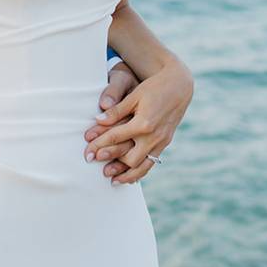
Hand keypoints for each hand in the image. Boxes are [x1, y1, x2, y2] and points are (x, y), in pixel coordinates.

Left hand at [85, 61, 192, 183]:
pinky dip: (140, 171)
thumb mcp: (134, 95)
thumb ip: (116, 111)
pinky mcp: (165, 143)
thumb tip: (98, 120)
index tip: (87, 152)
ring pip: (142, 166)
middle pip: (129, 157)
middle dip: (110, 162)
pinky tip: (130, 177)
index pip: (115, 137)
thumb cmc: (153, 87)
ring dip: (126, 175)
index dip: (98, 144)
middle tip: (95, 163)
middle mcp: (153, 136)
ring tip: (112, 180)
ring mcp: (161, 141)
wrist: (180, 86)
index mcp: (143, 123)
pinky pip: (152, 162)